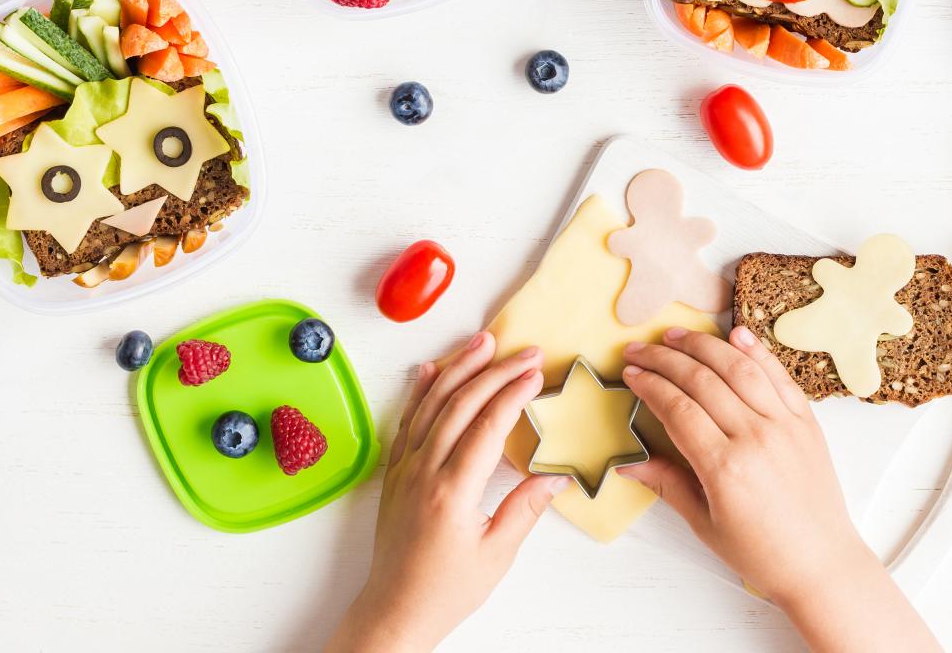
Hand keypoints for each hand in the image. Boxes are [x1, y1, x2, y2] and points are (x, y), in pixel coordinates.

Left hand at [326, 331, 569, 652]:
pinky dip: (421, 391)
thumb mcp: (497, 554)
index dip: (513, 393)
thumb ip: (525, 508)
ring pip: (432, 405)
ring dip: (458, 368)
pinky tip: (431, 369)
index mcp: (452, 492)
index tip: (534, 372)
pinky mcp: (395, 473)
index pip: (487, 427)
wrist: (395, 610)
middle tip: (524, 350)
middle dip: (495, 371)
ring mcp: (405, 469)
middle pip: (461, 405)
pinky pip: (408, 421)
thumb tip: (556, 474)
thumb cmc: (446, 589)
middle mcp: (424, 472)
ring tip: (482, 341)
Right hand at [621, 326, 939, 652]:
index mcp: (725, 467)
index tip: (630, 373)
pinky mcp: (807, 421)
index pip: (677, 408)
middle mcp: (755, 438)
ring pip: (738, 368)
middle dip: (664, 359)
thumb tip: (626, 462)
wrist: (821, 563)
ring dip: (704, 345)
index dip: (649, 384)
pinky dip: (757, 351)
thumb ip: (667, 484)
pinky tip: (736, 333)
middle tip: (639, 348)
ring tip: (676, 334)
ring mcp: (785, 425)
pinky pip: (779, 376)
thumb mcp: (704, 523)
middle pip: (701, 380)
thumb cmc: (762, 552)